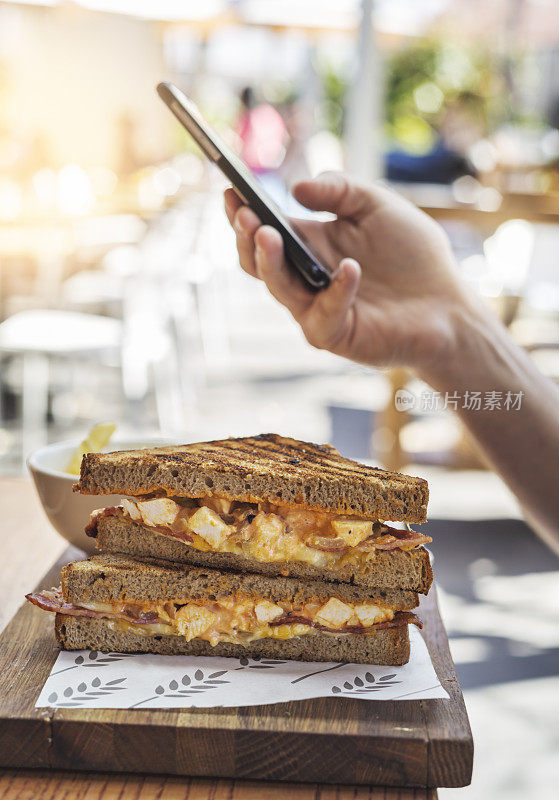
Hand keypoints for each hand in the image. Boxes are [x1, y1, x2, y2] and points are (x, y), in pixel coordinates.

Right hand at [224, 172, 471, 374]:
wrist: (447, 302)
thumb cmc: (413, 255)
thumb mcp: (377, 205)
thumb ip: (339, 190)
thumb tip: (296, 188)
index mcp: (309, 245)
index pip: (264, 231)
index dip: (243, 213)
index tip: (230, 191)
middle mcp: (305, 278)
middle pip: (258, 263)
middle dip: (247, 238)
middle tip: (245, 215)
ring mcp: (315, 309)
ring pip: (279, 289)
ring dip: (271, 262)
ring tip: (269, 234)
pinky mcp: (335, 334)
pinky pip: (323, 315)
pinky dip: (336, 291)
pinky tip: (350, 269)